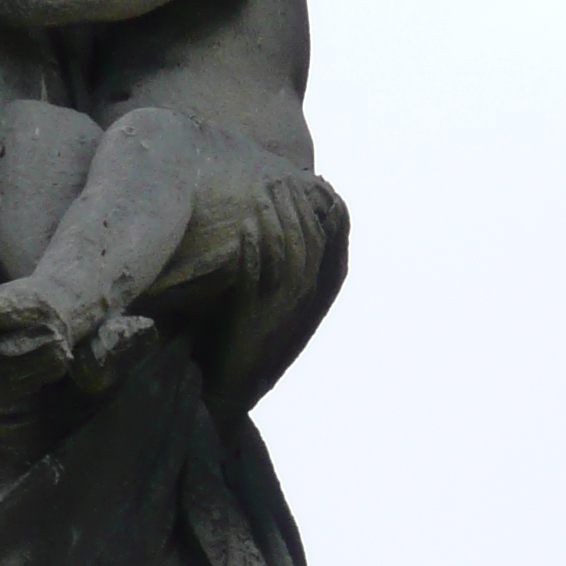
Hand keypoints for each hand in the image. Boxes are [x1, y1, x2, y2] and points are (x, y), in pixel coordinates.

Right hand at [0, 271, 70, 405]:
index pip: (4, 349)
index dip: (34, 342)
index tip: (57, 328)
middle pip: (11, 375)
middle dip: (41, 361)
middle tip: (68, 346)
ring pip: (2, 391)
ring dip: (32, 378)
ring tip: (58, 363)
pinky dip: (11, 390)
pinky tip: (26, 382)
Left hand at [206, 176, 348, 420]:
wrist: (229, 386)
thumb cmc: (248, 338)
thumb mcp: (275, 301)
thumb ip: (285, 270)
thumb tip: (289, 227)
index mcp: (316, 298)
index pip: (335, 248)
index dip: (331, 214)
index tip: (321, 184)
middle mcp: (304, 304)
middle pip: (310, 244)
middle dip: (298, 207)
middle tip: (282, 179)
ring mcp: (280, 311)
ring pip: (288, 255)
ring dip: (277, 220)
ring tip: (264, 193)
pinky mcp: (252, 320)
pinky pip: (256, 277)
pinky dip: (254, 250)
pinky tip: (246, 228)